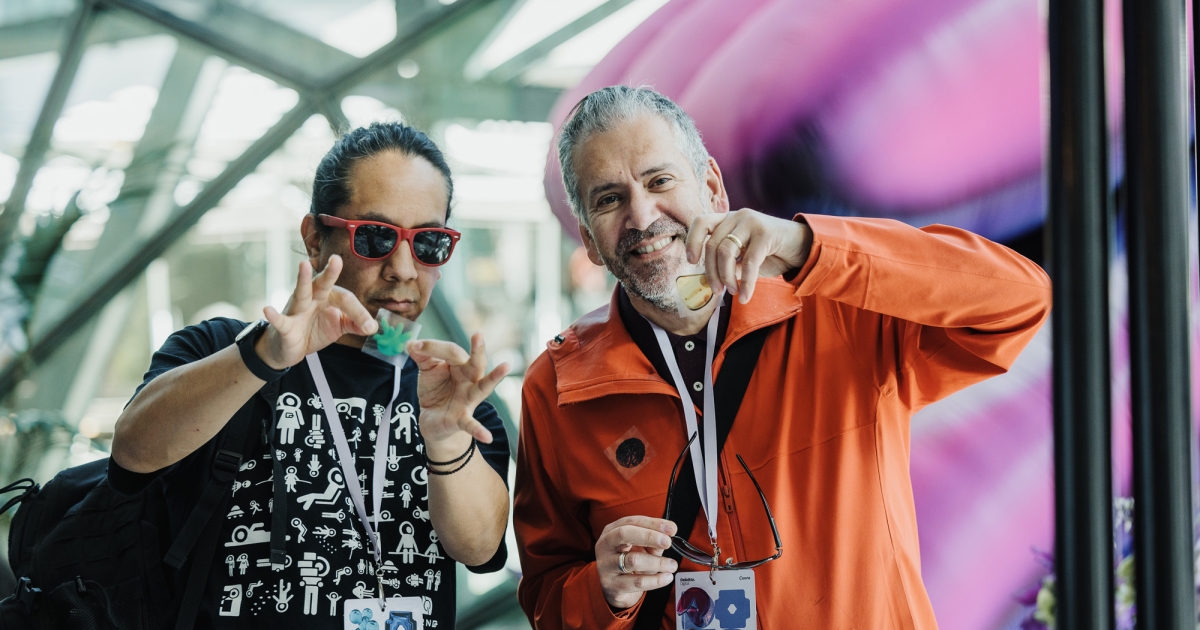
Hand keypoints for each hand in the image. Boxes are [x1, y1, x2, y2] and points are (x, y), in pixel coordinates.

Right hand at [258, 256, 377, 368]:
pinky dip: (274, 316)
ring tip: (304, 265)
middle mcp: (311, 298)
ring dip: (302, 279)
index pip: (345, 299)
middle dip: (330, 272)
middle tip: (337, 259)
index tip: (369, 327)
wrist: (289, 348)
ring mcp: (296, 310)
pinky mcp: (284, 326)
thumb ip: (355, 324)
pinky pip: (280, 320)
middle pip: (322, 283)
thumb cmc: (314, 330)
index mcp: (327, 296)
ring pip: (301, 293)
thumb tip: (373, 327)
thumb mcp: (338, 327)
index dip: (359, 312)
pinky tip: (267, 309)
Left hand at [407, 334, 510, 448]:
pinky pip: (472, 425)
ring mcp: (469, 399)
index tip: (415, 346)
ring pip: (483, 387)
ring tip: (506, 366)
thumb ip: (422, 356)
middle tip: (478, 335)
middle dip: (478, 349)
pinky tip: (487, 437)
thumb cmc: (435, 390)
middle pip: (476, 363)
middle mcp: (470, 380)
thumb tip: (411, 343)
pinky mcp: (462, 419)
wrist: (432, 421)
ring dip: (495, 377)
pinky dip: (479, 431)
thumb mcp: (427, 371)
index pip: (452, 351)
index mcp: (461, 365)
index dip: (433, 347)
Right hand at [595, 516, 678, 609]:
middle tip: (667, 542)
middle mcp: (605, 545)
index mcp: (611, 531)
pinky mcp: (612, 585)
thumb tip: (669, 532)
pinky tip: (666, 578)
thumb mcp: (641, 547)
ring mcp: (605, 566)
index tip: (671, 528)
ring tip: (672, 565)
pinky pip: (637, 582)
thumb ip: (654, 539)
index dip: (652, 523)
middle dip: (649, 536)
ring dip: (657, 562)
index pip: (631, 522)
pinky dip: (655, 580)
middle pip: (624, 534)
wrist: (616, 589)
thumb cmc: (630, 562)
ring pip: (633, 560)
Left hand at [684, 209, 811, 303]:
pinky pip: (748, 262)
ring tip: (732, 292)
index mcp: (728, 219)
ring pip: (726, 252)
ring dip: (727, 277)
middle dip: (711, 272)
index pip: (701, 222)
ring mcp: (751, 222)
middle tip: (717, 291)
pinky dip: (746, 284)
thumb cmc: (770, 253)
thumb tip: (710, 279)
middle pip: (712, 245)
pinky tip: (745, 297)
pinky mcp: (766, 233)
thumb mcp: (743, 258)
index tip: (691, 261)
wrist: (802, 247)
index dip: (692, 241)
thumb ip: (728, 263)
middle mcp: (737, 216)